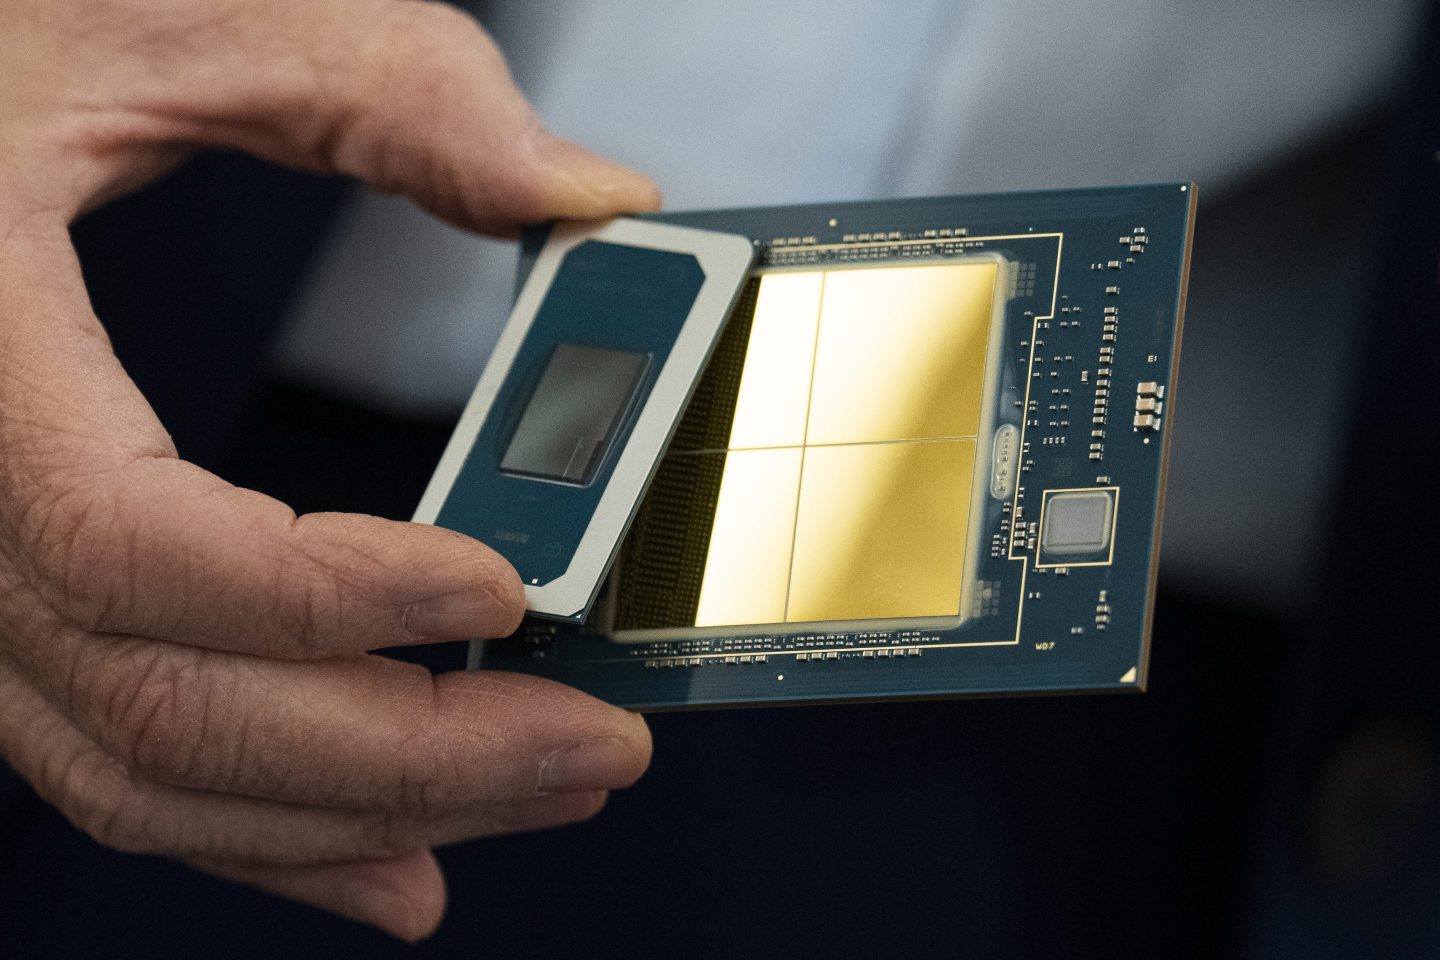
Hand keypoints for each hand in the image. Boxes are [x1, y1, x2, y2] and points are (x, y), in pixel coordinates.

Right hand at [0, 0, 659, 940]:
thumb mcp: (164, 11)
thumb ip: (386, 90)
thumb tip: (585, 197)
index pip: (128, 537)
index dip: (326, 589)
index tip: (504, 581)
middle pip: (170, 705)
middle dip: (408, 754)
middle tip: (594, 742)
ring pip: (145, 770)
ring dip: (361, 816)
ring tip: (539, 795)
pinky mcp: (19, 602)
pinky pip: (121, 761)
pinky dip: (265, 831)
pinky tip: (395, 863)